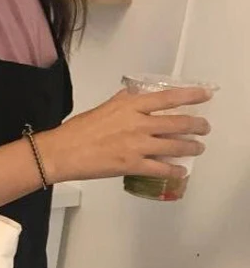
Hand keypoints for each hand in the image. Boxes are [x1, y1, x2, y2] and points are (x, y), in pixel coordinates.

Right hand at [38, 87, 212, 183]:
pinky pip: (161, 168)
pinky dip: (175, 170)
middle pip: (178, 123)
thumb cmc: (77, 131)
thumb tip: (136, 96)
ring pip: (175, 146)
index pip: (168, 97)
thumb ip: (123, 102)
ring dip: (191, 147)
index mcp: (130, 105)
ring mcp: (137, 145)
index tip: (206, 95)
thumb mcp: (103, 107)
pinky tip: (181, 171)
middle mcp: (138, 123)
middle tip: (203, 128)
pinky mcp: (132, 165)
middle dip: (197, 126)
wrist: (62, 152)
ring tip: (197, 148)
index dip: (191, 96)